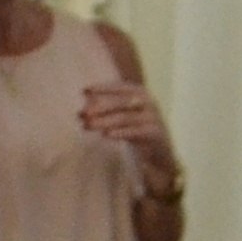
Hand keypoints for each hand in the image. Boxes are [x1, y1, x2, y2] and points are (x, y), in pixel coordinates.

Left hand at [79, 81, 180, 198]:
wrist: (160, 152)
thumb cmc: (136, 130)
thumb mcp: (123, 116)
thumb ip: (107, 110)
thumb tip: (81, 112)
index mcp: (140, 93)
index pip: (120, 87)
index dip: (103, 88)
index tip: (85, 91)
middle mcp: (148, 102)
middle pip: (122, 102)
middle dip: (101, 106)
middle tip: (83, 113)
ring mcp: (153, 117)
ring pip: (125, 117)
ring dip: (105, 121)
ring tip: (88, 126)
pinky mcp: (155, 133)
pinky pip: (135, 132)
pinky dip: (120, 132)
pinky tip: (106, 135)